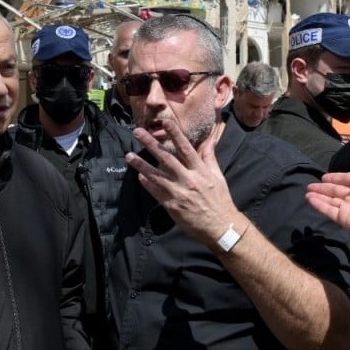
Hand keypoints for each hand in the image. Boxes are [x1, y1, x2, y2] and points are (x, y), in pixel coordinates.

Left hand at [125, 117, 238, 246]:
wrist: (220, 227)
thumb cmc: (219, 200)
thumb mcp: (217, 176)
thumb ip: (209, 157)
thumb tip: (210, 139)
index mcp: (200, 171)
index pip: (186, 148)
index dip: (175, 134)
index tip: (165, 122)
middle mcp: (188, 180)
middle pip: (167, 159)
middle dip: (151, 144)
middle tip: (138, 132)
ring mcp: (179, 193)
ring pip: (156, 176)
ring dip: (141, 165)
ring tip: (129, 155)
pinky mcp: (172, 206)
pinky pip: (156, 192)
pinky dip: (147, 184)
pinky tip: (139, 175)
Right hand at [304, 127, 349, 237]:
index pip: (348, 179)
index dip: (336, 178)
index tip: (324, 177)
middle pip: (337, 190)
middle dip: (324, 188)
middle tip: (310, 185)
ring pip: (331, 201)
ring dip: (319, 196)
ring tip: (306, 192)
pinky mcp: (344, 219)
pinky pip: (329, 211)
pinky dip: (318, 205)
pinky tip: (309, 199)